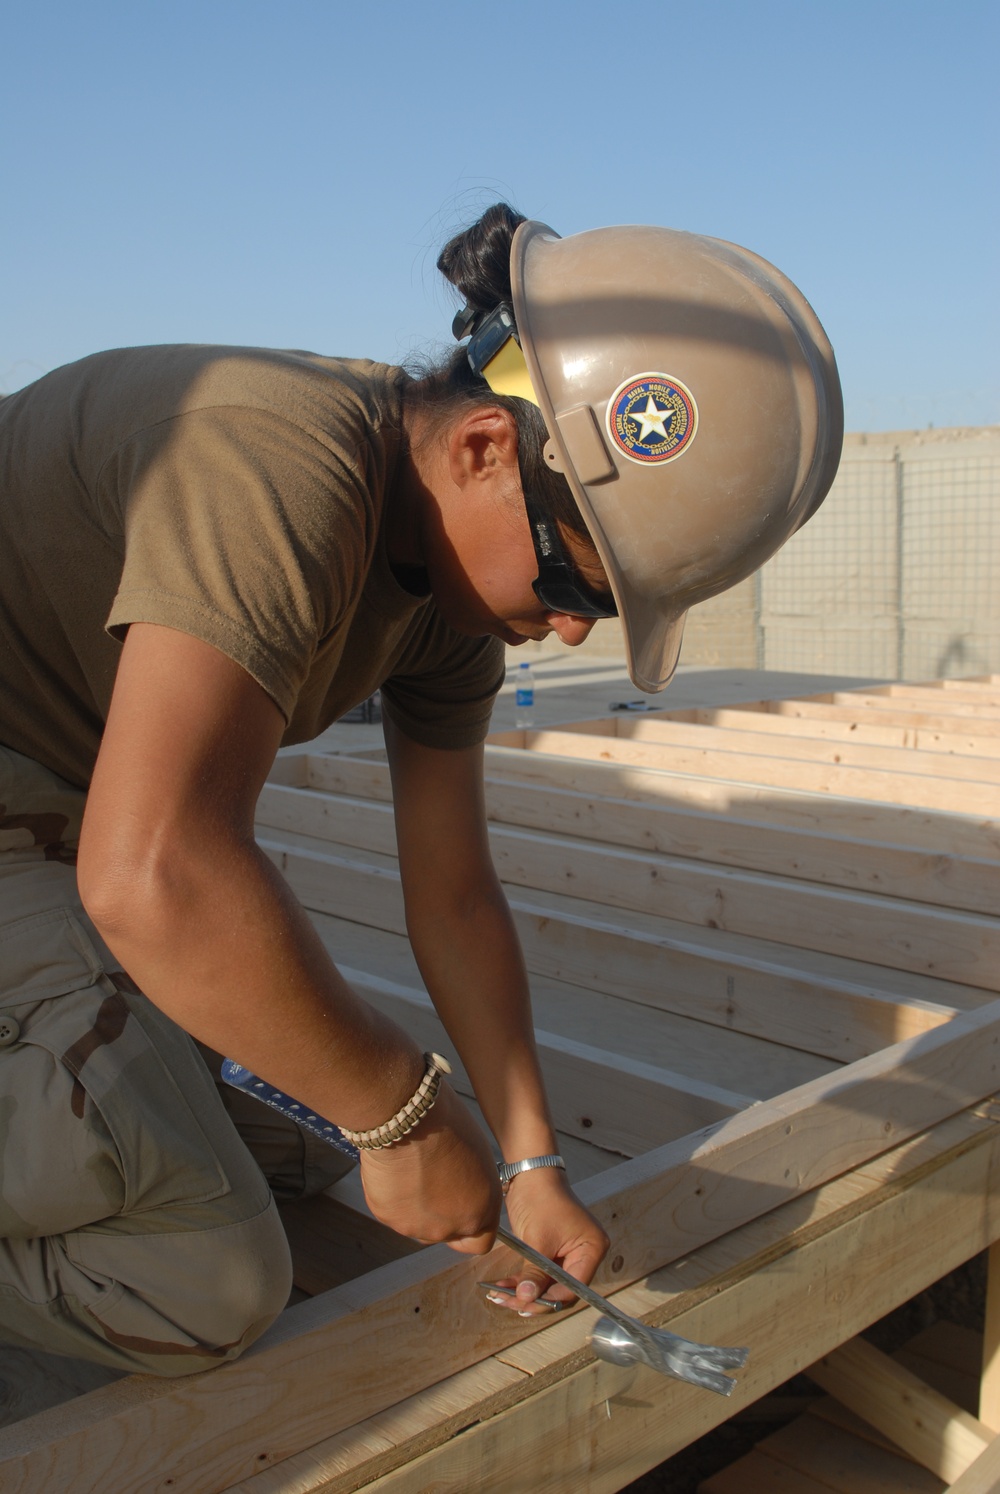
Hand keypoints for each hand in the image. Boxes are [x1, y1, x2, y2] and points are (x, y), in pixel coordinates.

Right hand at [358, 1082, 501, 1252]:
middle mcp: (451, 1227)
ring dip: (416, 1206)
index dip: (470, 1227)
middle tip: (432, 1181)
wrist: (408, 1118)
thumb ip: (473, 1185)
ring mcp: (417, 1227)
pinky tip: (396, 1170)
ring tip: (412, 1170)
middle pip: (446, 1234)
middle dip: (441, 1214)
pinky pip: (393, 1212)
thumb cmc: (446, 1124)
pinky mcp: (389, 1218)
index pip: (480, 1242)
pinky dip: (394, 1197)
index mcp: (481, 1210)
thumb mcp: (477, 1155)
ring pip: (417, 1226)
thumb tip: (465, 1188)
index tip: (461, 1210)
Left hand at [487, 1166, 609, 1313]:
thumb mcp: (538, 1240)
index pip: (573, 1287)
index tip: (525, 1304)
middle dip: (533, 1298)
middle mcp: (585, 1253)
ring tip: (499, 1296)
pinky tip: (503, 1286)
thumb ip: (534, 1273)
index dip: (548, 1299)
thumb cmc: (540, 1198)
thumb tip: (526, 1300)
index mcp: (592, 1249)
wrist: (530, 1173)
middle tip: (508, 1302)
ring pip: (547, 1285)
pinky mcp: (554, 1251)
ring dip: (523, 1291)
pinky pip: (540, 1274)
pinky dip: (523, 1280)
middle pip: (560, 1289)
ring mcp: (570, 1253)